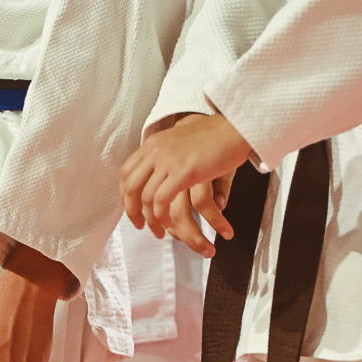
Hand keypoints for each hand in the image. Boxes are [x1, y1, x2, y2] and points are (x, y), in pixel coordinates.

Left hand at [120, 111, 254, 257]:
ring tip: (161, 234)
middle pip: (132, 187)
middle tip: (141, 227)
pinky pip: (163, 201)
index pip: (126, 173)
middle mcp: (156, 151)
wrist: (235, 127)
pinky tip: (174, 227)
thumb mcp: (182, 142)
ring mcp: (168, 161)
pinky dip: (165, 218)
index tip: (132, 209)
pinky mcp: (184, 172)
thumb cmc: (215, 136)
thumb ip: (167, 157)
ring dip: (153, 221)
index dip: (126, 195)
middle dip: (133, 212)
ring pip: (148, 199)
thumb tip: (159, 180)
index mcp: (153, 144)